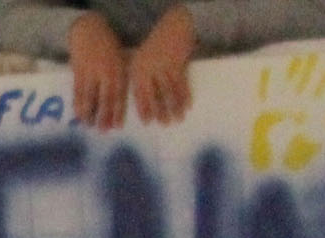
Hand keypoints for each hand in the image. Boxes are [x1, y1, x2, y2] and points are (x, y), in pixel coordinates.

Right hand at [68, 12, 128, 127]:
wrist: (89, 31)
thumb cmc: (108, 47)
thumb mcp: (119, 60)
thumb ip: (119, 79)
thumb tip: (118, 104)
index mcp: (117, 70)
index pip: (119, 94)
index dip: (118, 111)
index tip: (117, 127)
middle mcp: (104, 72)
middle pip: (104, 98)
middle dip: (104, 116)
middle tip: (103, 131)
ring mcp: (90, 73)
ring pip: (89, 97)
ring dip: (89, 113)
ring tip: (88, 126)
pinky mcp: (77, 73)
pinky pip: (77, 93)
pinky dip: (78, 105)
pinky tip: (78, 115)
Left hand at [129, 5, 194, 121]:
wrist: (175, 26)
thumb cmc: (156, 48)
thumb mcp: (142, 62)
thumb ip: (142, 82)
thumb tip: (144, 108)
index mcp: (137, 70)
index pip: (139, 94)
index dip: (144, 109)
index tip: (148, 122)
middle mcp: (149, 69)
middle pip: (155, 95)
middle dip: (160, 111)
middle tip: (165, 125)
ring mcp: (164, 66)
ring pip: (169, 91)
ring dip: (175, 106)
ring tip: (179, 119)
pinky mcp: (178, 63)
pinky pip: (181, 84)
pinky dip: (185, 96)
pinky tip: (187, 106)